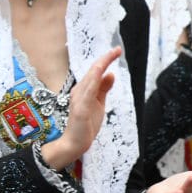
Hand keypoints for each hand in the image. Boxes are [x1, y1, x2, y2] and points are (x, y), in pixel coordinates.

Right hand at [40, 47, 121, 169]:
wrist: (74, 143)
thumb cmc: (85, 124)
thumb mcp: (98, 104)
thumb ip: (103, 89)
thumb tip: (110, 74)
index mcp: (84, 90)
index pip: (95, 72)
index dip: (105, 60)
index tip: (116, 51)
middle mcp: (79, 91)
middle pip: (93, 71)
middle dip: (105, 59)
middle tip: (117, 49)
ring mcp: (78, 100)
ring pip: (90, 79)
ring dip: (100, 66)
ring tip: (109, 56)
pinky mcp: (80, 109)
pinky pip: (87, 93)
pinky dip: (93, 81)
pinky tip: (99, 73)